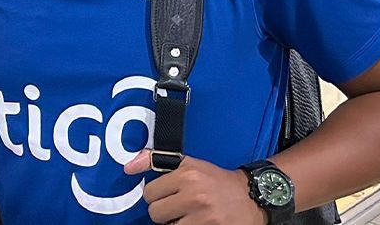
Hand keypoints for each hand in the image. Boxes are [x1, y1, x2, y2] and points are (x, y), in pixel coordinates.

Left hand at [124, 150, 265, 224]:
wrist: (252, 198)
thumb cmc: (216, 181)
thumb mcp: (188, 164)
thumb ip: (155, 161)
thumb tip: (127, 167)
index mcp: (188, 175)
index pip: (149, 193)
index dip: (157, 195)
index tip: (169, 194)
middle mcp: (195, 196)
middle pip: (155, 214)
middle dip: (164, 212)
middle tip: (179, 207)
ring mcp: (204, 218)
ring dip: (175, 224)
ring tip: (189, 216)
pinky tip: (196, 222)